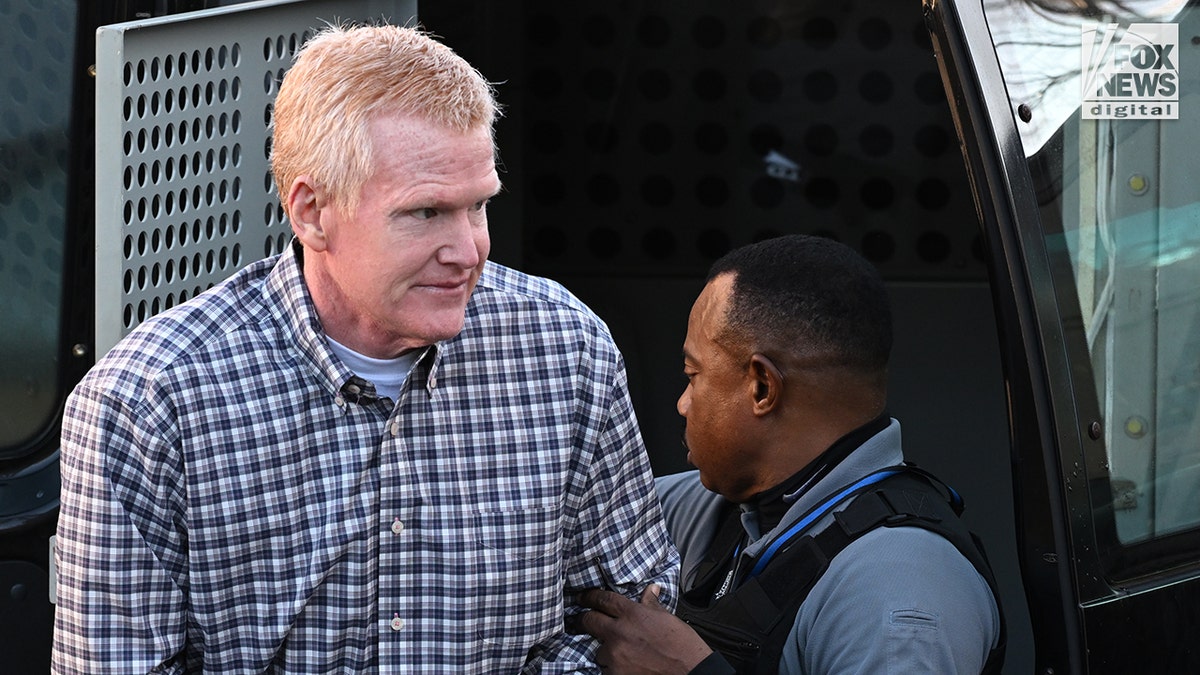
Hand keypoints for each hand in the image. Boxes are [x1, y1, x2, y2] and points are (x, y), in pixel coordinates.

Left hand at [575, 585, 712, 673]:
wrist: (691, 672)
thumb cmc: (682, 646)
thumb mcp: (667, 618)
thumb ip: (651, 604)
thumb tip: (651, 589)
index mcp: (633, 614)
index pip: (603, 599)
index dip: (590, 597)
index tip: (583, 597)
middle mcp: (620, 632)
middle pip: (590, 620)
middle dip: (585, 619)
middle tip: (584, 620)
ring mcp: (615, 655)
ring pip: (598, 649)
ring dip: (606, 649)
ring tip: (622, 652)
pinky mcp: (615, 674)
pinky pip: (606, 668)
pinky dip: (613, 667)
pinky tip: (627, 665)